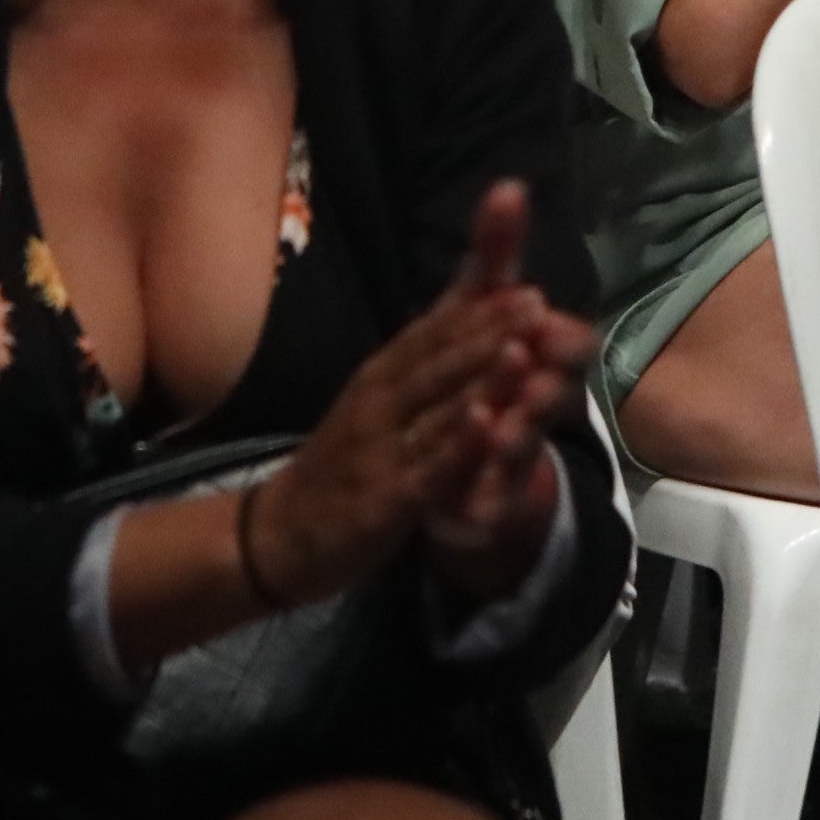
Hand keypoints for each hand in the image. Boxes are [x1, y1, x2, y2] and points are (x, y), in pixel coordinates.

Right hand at [250, 179, 582, 606]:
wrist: (283, 531)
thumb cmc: (344, 460)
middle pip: (438, 360)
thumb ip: (422, 362)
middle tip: (537, 304)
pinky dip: (455, 445)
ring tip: (521, 350)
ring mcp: (381, 447)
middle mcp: (380, 400)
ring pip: (437, 408)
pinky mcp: (384, 497)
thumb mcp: (377, 402)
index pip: (433, 332)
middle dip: (488, 331)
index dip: (480, 309)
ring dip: (480, 379)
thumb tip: (462, 311)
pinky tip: (483, 424)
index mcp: (382, 373)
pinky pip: (427, 467)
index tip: (529, 288)